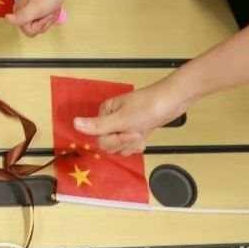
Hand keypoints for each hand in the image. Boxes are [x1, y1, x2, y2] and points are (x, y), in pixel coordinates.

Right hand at [6, 0, 72, 36]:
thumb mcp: (36, 7)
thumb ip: (21, 16)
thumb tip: (7, 18)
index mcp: (19, 11)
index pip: (27, 31)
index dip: (38, 25)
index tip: (42, 14)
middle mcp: (22, 11)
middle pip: (34, 29)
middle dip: (44, 22)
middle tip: (47, 11)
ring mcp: (30, 9)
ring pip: (40, 26)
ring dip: (49, 19)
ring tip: (51, 9)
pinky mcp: (38, 8)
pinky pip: (44, 20)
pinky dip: (51, 16)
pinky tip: (52, 9)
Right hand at [73, 79, 189, 154]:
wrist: (174, 100)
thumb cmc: (149, 106)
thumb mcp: (122, 118)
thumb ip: (98, 125)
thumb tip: (74, 123)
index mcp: (104, 113)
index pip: (100, 137)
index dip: (115, 140)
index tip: (130, 132)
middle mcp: (111, 119)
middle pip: (109, 143)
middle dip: (124, 142)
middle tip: (137, 132)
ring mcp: (124, 125)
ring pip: (120, 146)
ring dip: (132, 143)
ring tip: (142, 132)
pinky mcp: (135, 129)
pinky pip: (130, 144)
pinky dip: (137, 144)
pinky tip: (144, 137)